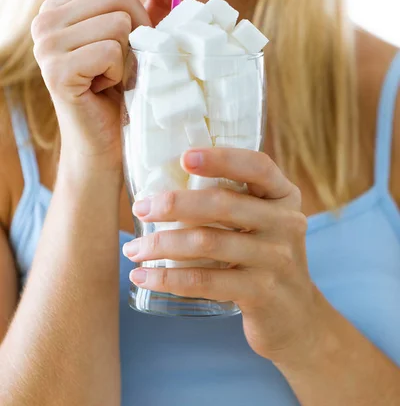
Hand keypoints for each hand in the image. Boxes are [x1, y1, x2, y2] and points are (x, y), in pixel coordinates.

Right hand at [31, 0, 191, 166]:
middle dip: (142, 26)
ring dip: (132, 53)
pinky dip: (121, 72)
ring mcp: (47, 44)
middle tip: (136, 58)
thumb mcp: (140, 42)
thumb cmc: (122, 92)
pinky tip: (109, 88)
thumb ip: (153, 7)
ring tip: (119, 76)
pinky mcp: (56, 70)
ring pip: (118, 21)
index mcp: (64, 6)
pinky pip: (110, 50)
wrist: (104, 144)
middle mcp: (47, 19)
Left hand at [123, 148, 323, 365]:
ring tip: (133, 249)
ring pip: (207, 243)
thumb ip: (233, 201)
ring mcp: (276, 258)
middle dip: (173, 204)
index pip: (256, 166)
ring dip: (161, 244)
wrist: (295, 316)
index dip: (221, 158)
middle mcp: (285, 222)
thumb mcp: (263, 222)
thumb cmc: (264, 257)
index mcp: (283, 196)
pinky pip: (204, 281)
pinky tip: (143, 277)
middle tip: (139, 208)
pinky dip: (168, 279)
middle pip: (223, 204)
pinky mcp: (261, 292)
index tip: (184, 156)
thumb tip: (166, 186)